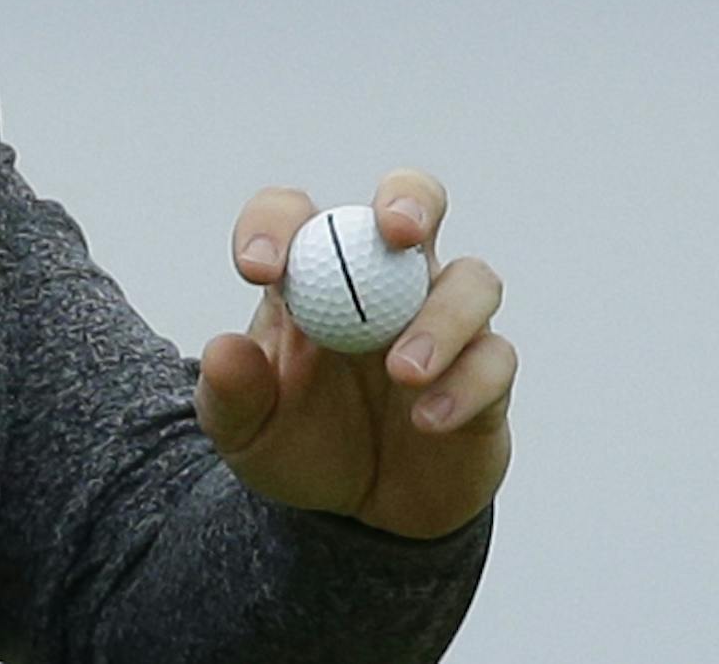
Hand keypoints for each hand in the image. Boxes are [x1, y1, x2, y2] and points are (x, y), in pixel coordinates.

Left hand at [194, 170, 513, 539]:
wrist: (361, 517)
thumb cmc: (298, 445)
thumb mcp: (244, 431)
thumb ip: (230, 394)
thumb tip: (223, 351)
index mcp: (313, 273)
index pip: (293, 214)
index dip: (274, 224)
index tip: (258, 268)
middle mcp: (384, 279)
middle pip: (413, 199)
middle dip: (410, 200)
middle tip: (397, 230)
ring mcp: (443, 321)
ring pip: (471, 280)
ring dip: (442, 317)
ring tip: (401, 372)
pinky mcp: (486, 375)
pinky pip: (495, 358)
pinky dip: (467, 383)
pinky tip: (427, 419)